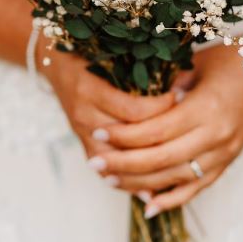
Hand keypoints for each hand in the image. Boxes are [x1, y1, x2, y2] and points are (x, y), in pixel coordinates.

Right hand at [36, 37, 180, 168]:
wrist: (55, 64)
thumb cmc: (88, 54)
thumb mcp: (110, 54)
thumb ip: (140, 67)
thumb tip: (183, 78)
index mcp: (91, 90)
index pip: (134, 110)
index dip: (162, 108)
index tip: (183, 98)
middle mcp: (84, 114)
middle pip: (128, 139)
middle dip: (159, 139)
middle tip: (188, 134)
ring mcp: (81, 133)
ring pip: (117, 162)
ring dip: (145, 167)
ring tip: (175, 166)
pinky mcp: (83, 145)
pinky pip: (106, 171)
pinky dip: (128, 180)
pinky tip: (149, 187)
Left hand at [86, 45, 242, 215]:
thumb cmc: (231, 60)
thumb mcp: (194, 63)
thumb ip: (163, 82)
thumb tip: (125, 96)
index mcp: (205, 108)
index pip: (156, 130)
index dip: (125, 136)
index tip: (99, 135)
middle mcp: (216, 135)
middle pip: (161, 159)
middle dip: (123, 164)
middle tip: (95, 163)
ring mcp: (224, 153)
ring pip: (175, 178)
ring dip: (139, 183)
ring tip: (110, 180)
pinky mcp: (228, 162)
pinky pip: (197, 188)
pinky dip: (171, 199)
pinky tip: (147, 206)